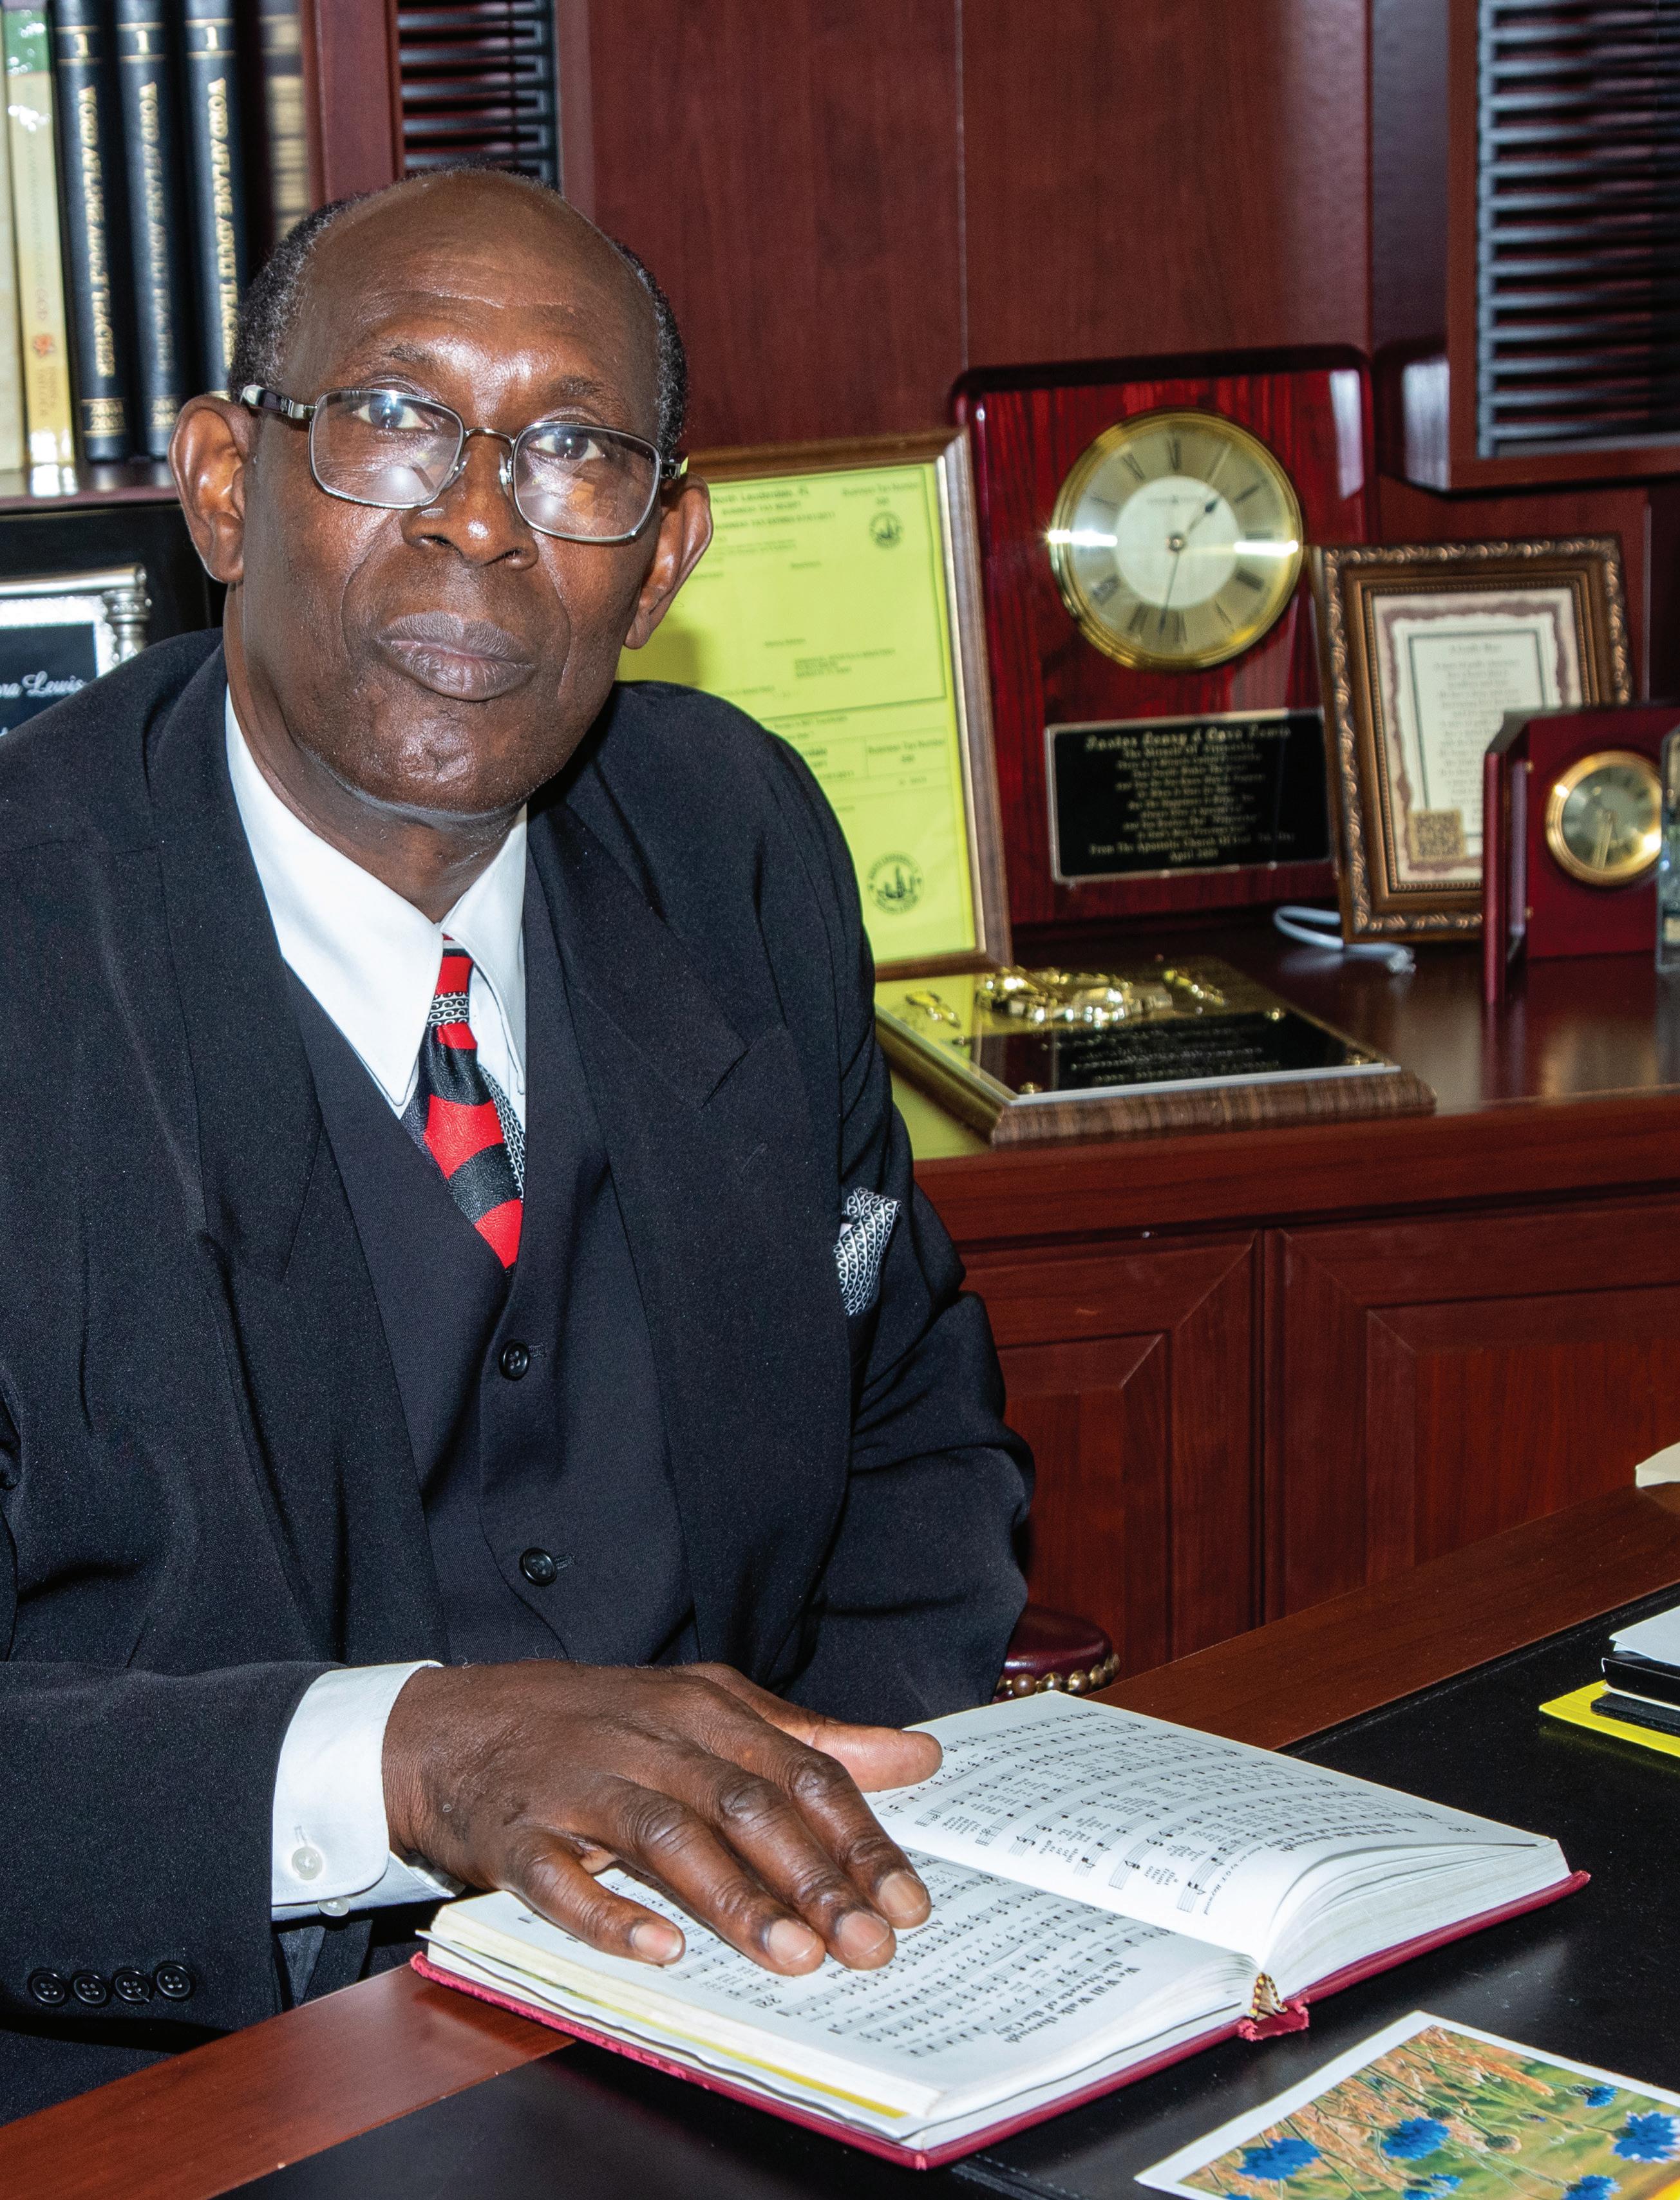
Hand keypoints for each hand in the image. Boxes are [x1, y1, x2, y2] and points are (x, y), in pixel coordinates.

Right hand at [383, 1661, 940, 1974]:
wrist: (450, 1723)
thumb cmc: (595, 1720)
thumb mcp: (703, 1709)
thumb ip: (808, 1737)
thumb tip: (918, 1757)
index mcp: (701, 1710)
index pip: (797, 1769)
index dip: (857, 1837)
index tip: (908, 1900)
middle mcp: (648, 1741)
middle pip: (743, 1805)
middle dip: (812, 1879)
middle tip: (868, 1945)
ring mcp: (579, 1785)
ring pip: (666, 1839)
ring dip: (734, 1900)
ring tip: (793, 1957)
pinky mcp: (516, 1833)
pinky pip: (561, 1877)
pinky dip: (609, 1913)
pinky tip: (659, 1948)